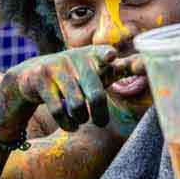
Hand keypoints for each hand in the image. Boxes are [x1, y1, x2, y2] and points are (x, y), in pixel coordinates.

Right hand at [0, 46, 117, 135]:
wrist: (33, 74)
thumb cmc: (77, 75)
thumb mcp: (96, 69)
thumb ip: (121, 68)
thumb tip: (146, 66)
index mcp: (93, 55)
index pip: (103, 53)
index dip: (107, 56)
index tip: (111, 57)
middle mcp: (75, 58)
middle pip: (95, 94)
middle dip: (100, 114)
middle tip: (101, 123)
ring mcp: (57, 67)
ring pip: (77, 105)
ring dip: (82, 118)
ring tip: (82, 120)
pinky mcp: (41, 78)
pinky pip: (58, 110)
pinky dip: (68, 123)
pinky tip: (72, 125)